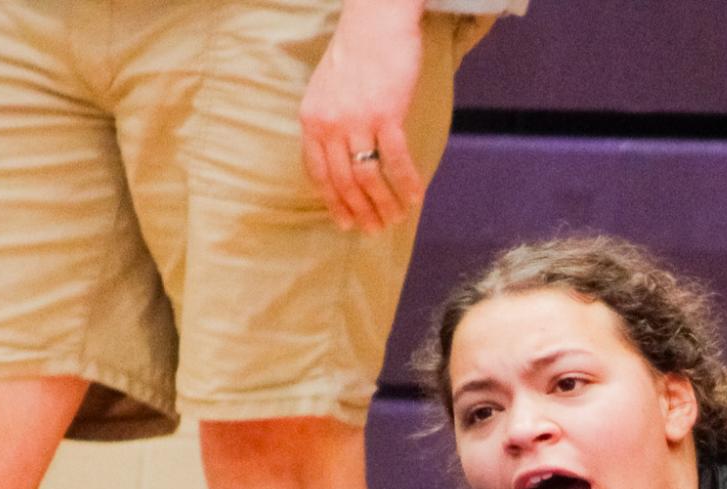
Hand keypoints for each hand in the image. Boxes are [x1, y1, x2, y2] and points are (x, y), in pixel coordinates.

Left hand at [298, 0, 427, 231]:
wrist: (376, 18)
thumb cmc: (357, 52)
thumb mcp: (328, 90)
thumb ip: (331, 123)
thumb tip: (346, 158)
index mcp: (311, 119)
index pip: (319, 174)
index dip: (334, 203)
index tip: (347, 224)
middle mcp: (329, 123)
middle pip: (344, 182)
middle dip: (361, 211)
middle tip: (377, 230)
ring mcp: (357, 119)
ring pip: (368, 177)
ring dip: (384, 203)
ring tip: (396, 219)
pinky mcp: (386, 114)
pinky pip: (396, 160)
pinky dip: (407, 183)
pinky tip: (415, 197)